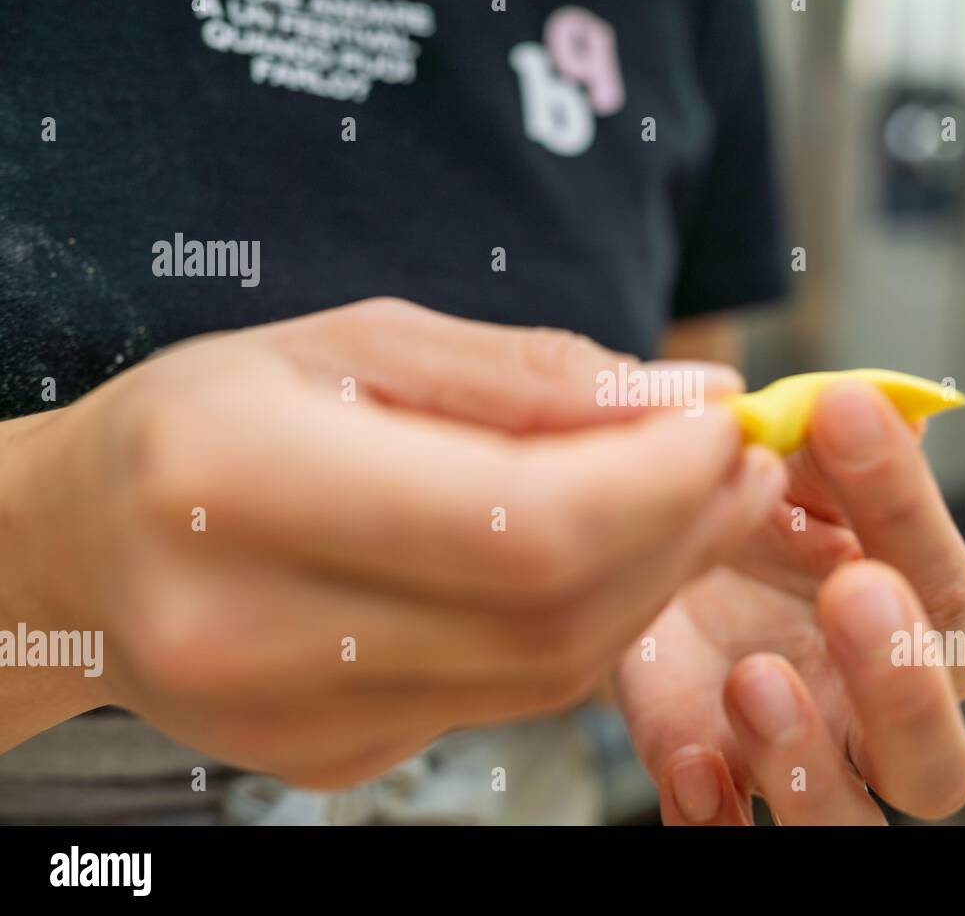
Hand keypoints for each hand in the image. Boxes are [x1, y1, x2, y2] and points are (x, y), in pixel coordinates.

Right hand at [0, 298, 784, 786]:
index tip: (723, 421)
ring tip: (697, 497)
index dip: (657, 481)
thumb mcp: (354, 345)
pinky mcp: (335, 757)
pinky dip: (589, 622)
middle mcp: (251, 627)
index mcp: (236, 481)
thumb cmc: (212, 416)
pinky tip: (612, 555)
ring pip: (550, 671)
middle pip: (553, 614)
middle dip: (680, 530)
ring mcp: (293, 719)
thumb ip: (525, 377)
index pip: (519, 523)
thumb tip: (681, 404)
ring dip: (655, 580)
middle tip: (738, 458)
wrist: (87, 549)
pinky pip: (514, 696)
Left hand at [618, 380, 964, 823]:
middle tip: (851, 591)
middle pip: (936, 756)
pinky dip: (714, 815)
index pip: (941, 582)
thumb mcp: (776, 466)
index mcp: (914, 622)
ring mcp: (802, 766)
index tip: (843, 411)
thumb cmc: (741, 512)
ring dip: (809, 765)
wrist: (649, 559)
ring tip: (752, 679)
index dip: (903, 502)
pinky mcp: (718, 787)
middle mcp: (876, 715)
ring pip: (853, 825)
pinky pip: (729, 838)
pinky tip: (692, 760)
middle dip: (902, 679)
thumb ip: (821, 446)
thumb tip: (871, 398)